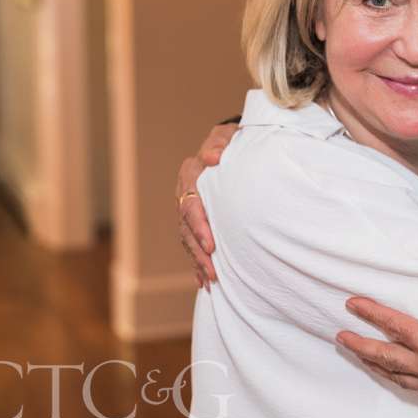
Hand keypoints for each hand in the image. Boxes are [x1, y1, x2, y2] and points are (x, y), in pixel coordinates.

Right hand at [175, 122, 236, 288]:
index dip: (200, 226)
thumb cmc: (233, 140)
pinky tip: (204, 281)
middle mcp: (185, 194)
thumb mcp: (227, 136)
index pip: (191, 204)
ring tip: (211, 280)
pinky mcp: (195, 221)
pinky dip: (198, 263)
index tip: (212, 244)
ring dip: (198, 261)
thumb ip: (220, 143)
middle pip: (187, 228)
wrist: (231, 146)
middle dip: (199, 251)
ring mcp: (188, 209)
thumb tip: (212, 157)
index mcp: (190, 175)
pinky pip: (192, 244)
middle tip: (214, 270)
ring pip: (188, 239)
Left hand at [337, 278, 417, 417]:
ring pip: (392, 374)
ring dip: (370, 362)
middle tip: (341, 335)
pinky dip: (390, 377)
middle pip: (385, 356)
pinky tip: (390, 374)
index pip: (397, 327)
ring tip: (356, 353)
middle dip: (360, 344)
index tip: (353, 304)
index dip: (373, 314)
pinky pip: (406, 386)